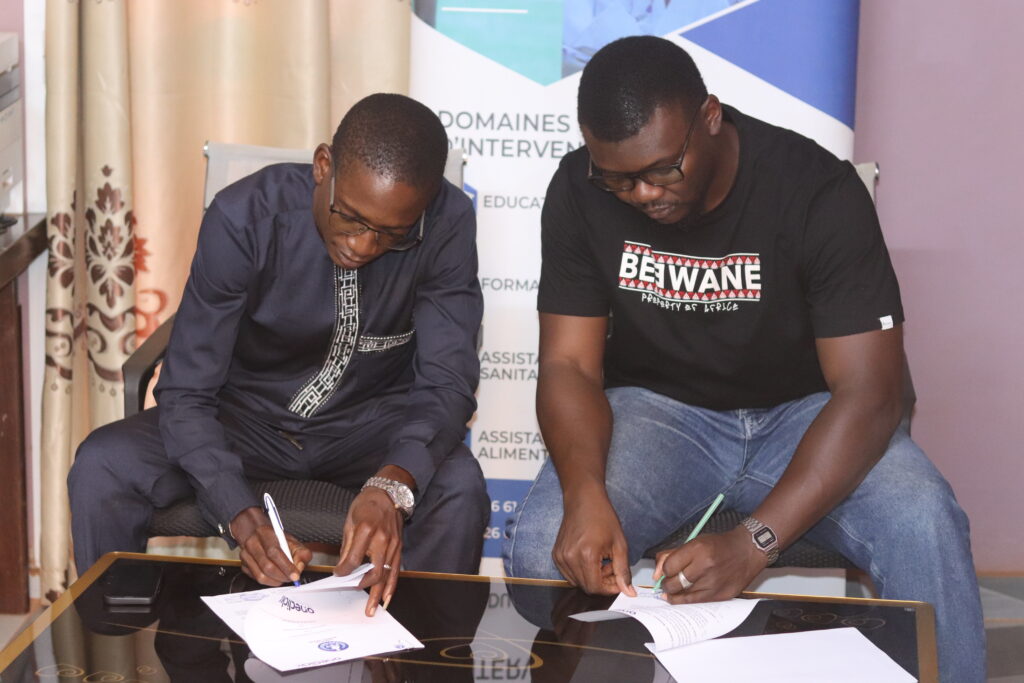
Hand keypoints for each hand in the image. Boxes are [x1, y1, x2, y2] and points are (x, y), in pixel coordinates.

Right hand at [230, 506, 311, 586]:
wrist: (260, 537)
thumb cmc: (278, 540)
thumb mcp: (294, 542)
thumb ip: (302, 553)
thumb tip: (299, 567)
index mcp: (265, 533)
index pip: (274, 552)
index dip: (286, 566)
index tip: (295, 575)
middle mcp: (252, 543)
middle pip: (266, 566)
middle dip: (282, 576)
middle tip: (291, 578)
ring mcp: (245, 555)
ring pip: (260, 575)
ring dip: (276, 581)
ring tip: (284, 578)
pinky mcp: (243, 565)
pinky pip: (256, 579)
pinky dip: (269, 581)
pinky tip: (275, 577)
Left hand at [335, 488, 403, 616]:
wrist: (388, 493)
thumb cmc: (367, 505)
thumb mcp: (350, 521)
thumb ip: (347, 546)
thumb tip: (342, 566)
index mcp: (366, 530)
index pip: (353, 559)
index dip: (344, 571)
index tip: (338, 575)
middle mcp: (382, 539)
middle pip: (373, 571)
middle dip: (364, 588)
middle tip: (357, 601)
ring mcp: (393, 544)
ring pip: (387, 575)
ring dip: (379, 594)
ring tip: (373, 609)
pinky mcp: (399, 547)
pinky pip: (396, 570)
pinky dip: (391, 585)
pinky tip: (387, 597)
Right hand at [552, 491, 634, 596]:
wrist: (583, 499)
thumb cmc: (602, 516)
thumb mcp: (619, 544)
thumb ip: (623, 571)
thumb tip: (628, 592)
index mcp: (586, 555)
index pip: (595, 588)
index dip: (609, 588)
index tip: (618, 581)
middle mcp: (570, 558)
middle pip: (586, 587)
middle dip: (602, 583)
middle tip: (611, 567)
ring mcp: (561, 557)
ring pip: (577, 582)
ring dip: (591, 578)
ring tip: (601, 562)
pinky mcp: (556, 555)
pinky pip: (569, 574)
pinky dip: (581, 572)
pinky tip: (590, 558)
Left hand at [652, 526, 769, 603]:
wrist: (747, 551)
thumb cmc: (719, 545)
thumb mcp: (694, 542)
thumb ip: (672, 555)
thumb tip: (656, 574)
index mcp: (698, 549)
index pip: (669, 566)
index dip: (664, 570)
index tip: (666, 570)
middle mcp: (705, 566)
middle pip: (674, 583)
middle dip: (667, 584)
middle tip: (667, 582)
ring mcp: (713, 583)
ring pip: (683, 596)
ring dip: (676, 593)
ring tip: (675, 589)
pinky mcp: (720, 595)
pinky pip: (696, 603)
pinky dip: (686, 601)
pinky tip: (682, 597)